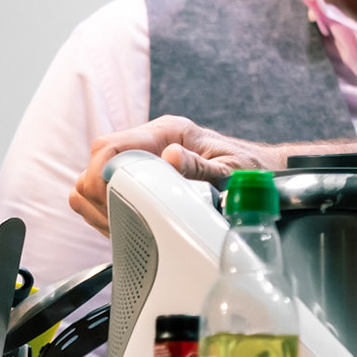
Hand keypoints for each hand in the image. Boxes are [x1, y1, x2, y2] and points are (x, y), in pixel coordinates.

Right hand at [69, 115, 284, 234]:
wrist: (262, 174)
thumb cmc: (248, 169)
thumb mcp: (230, 169)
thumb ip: (200, 166)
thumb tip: (171, 157)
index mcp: (169, 131)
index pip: (112, 145)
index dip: (100, 173)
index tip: (108, 199)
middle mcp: (153, 142)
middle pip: (97, 160)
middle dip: (97, 192)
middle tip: (114, 218)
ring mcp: (145, 159)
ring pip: (94, 177)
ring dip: (97, 204)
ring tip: (118, 224)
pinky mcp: (142, 179)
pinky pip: (104, 193)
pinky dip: (104, 211)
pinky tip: (122, 224)